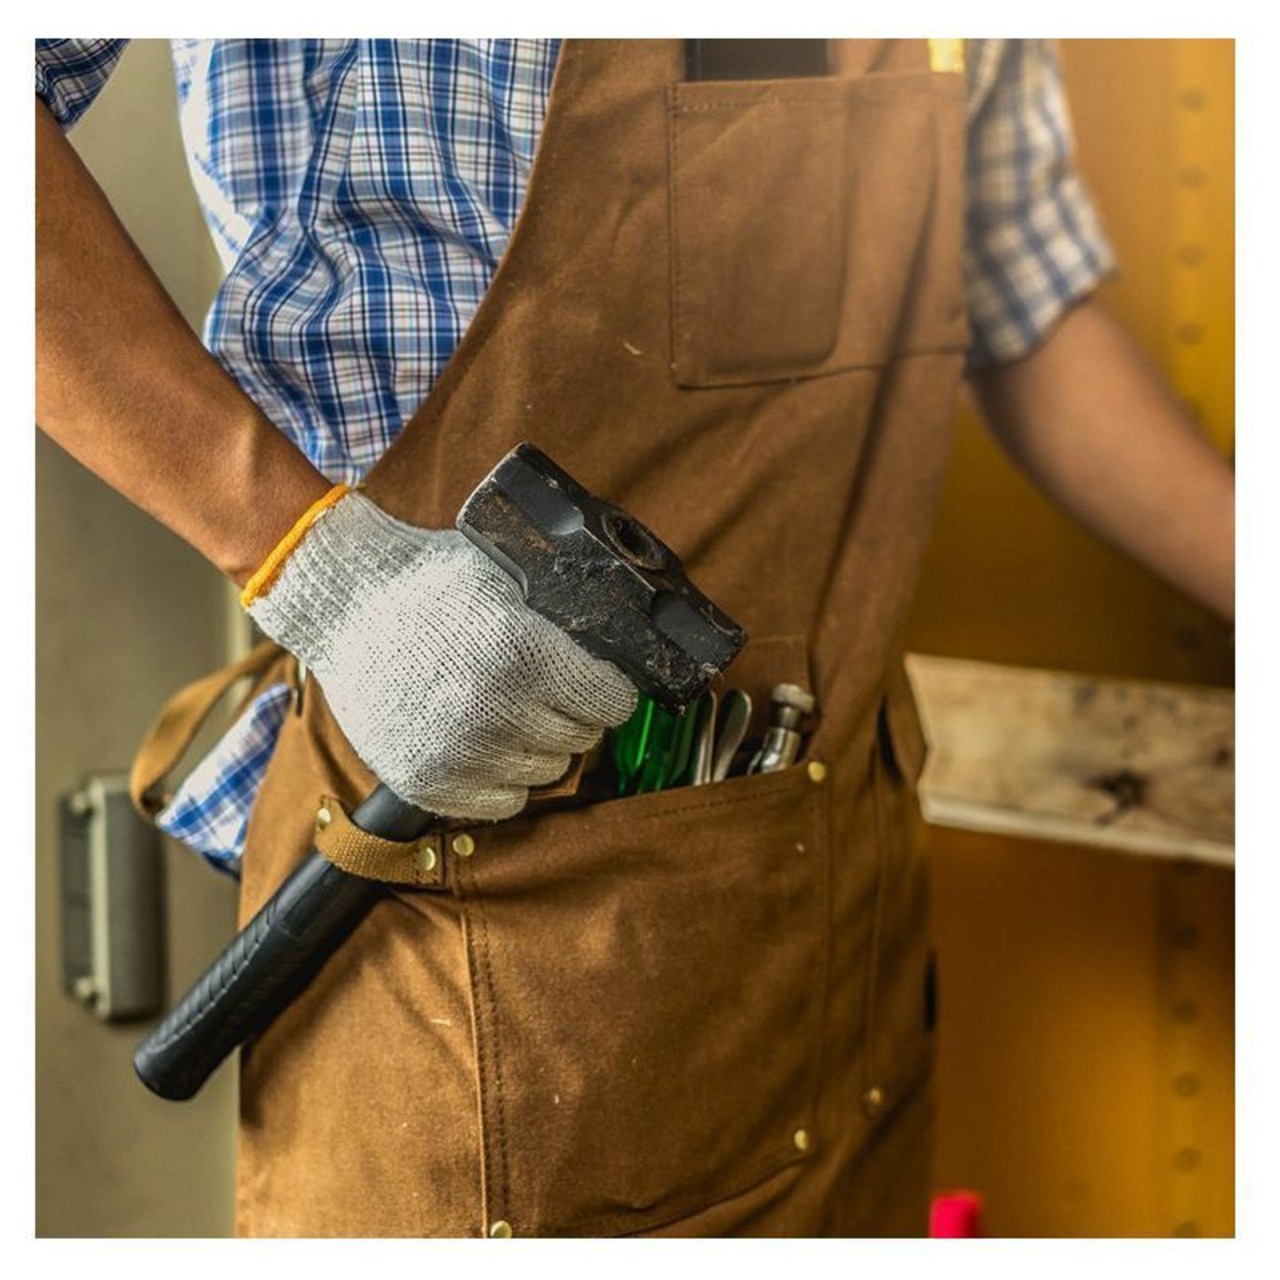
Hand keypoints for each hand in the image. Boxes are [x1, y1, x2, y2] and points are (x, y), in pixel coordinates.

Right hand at [247, 490, 636, 818]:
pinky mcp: (428, 783)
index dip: (612, 690)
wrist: (346, 606)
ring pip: (547, 773)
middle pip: (582, 738)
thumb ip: (559, 614)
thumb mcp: (506, 576)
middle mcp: (495, 709)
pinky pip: (504, 802)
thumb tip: (614, 640)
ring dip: (542, 747)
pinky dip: (505, 778)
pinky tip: (489, 743)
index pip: (610, 701)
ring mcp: (459, 753)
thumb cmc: (428, 582)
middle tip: (554, 695)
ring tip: (514, 714)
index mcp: (523, 653)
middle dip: (577, 715)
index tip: (604, 685)